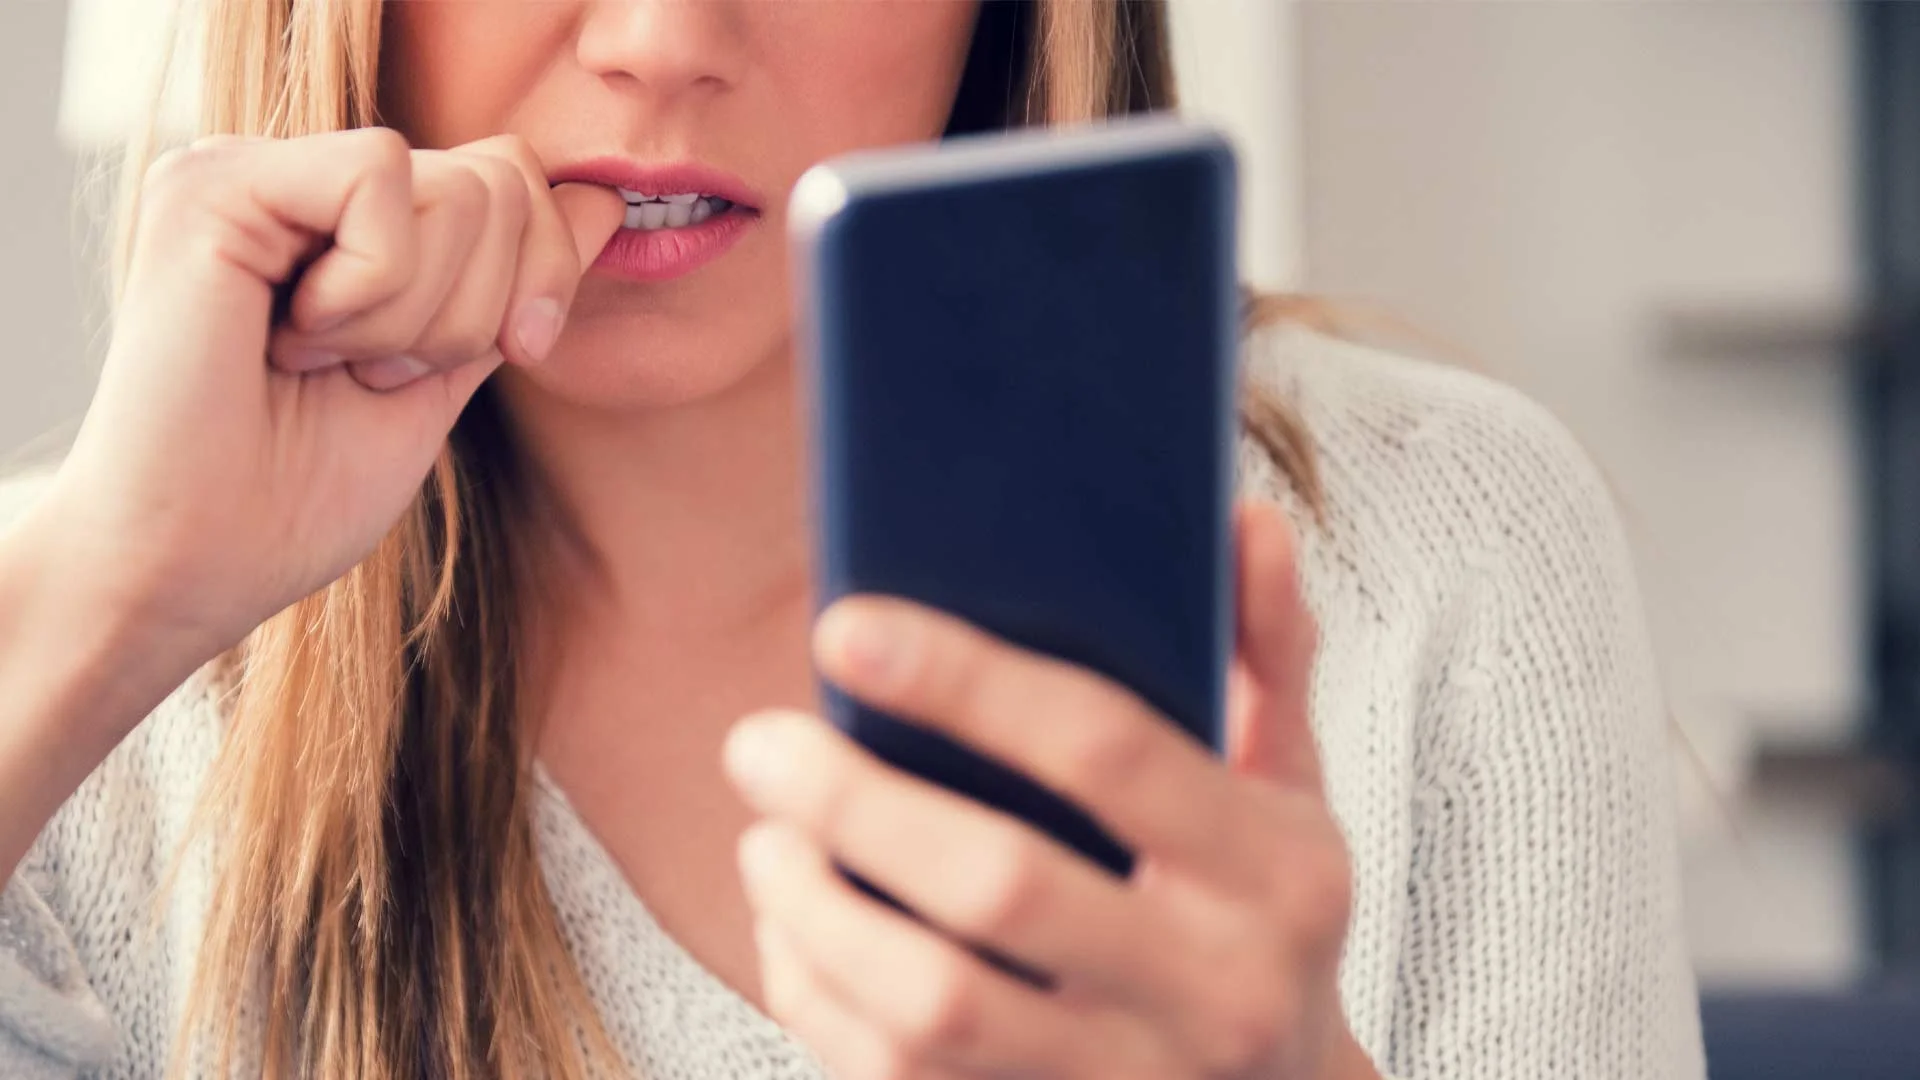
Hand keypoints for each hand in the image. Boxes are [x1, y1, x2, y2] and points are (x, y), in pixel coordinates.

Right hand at [40, 128, 624, 693]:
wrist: (199, 564)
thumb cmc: (300, 496)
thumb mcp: (449, 374)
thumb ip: (515, 285)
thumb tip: (603, 202)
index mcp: (350, 223)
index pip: (511, 178)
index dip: (546, 268)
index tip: (514, 351)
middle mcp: (301, 182)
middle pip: (500, 178)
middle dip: (481, 309)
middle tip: (377, 374)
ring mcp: (253, 172)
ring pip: (456, 185)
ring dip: (418, 317)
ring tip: (324, 364)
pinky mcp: (215, 183)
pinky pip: (380, 181)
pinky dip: (370, 291)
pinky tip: (291, 340)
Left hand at [724, 500, 1380, 1079]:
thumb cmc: (1263, 920)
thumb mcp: (1292, 789)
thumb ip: (1264, 654)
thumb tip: (1244, 520)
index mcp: (1280, 871)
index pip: (1106, 749)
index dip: (965, 680)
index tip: (843, 629)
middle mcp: (1219, 990)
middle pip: (1000, 883)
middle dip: (855, 801)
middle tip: (759, 742)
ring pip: (934, 1006)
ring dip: (818, 913)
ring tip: (765, 838)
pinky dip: (821, 1003)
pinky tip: (791, 936)